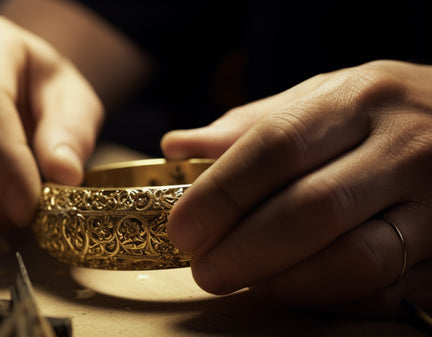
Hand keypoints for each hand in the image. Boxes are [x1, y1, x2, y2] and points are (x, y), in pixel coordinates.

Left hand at [162, 60, 431, 315]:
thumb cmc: (380, 112)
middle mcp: (405, 146)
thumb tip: (179, 146)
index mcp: (359, 99)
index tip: (182, 229)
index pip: (277, 145)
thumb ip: (253, 124)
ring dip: (285, 282)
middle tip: (204, 270)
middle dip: (245, 250)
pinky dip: (332, 298)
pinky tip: (297, 288)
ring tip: (244, 283)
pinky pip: (388, 288)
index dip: (222, 193)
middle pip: (312, 209)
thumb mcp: (323, 97)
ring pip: (356, 259)